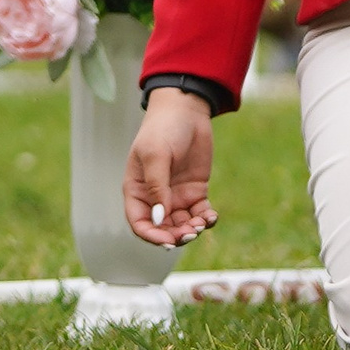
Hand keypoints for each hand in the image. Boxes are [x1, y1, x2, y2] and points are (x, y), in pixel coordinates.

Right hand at [124, 88, 219, 246]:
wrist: (187, 109)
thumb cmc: (163, 128)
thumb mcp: (156, 155)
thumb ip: (157, 187)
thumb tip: (158, 218)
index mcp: (138, 190)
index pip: (140, 223)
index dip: (152, 236)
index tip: (168, 241)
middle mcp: (155, 197)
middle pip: (163, 228)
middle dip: (176, 235)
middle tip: (191, 232)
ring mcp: (176, 195)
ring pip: (182, 224)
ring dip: (192, 229)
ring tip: (202, 223)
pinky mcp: (195, 190)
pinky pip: (199, 212)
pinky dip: (206, 219)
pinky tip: (211, 217)